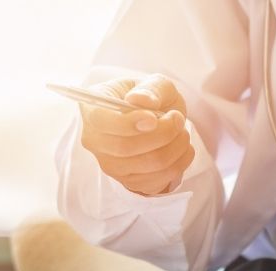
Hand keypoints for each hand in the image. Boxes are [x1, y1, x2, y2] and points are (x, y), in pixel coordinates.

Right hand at [79, 75, 193, 195]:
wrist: (156, 120)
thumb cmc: (150, 98)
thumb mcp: (154, 83)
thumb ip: (150, 89)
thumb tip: (141, 100)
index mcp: (93, 109)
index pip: (100, 121)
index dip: (127, 123)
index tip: (153, 118)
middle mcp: (95, 141)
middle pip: (124, 147)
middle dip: (161, 134)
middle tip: (178, 119)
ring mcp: (109, 165)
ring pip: (145, 165)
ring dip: (174, 148)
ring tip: (182, 132)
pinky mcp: (127, 182)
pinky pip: (154, 181)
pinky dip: (177, 164)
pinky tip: (182, 149)